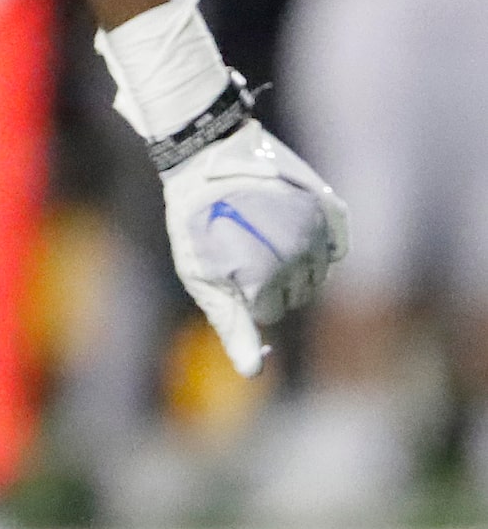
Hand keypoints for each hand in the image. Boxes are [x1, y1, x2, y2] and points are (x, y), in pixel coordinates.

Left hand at [163, 118, 348, 375]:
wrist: (209, 155)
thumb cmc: (196, 220)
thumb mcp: (200, 275)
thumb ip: (231, 326)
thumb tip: (252, 372)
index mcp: (265, 277)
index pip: (270, 313)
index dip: (243, 295)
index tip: (225, 267)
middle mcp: (300, 257)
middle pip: (297, 296)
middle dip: (270, 282)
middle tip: (241, 247)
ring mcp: (319, 232)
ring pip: (318, 275)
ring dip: (294, 266)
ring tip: (260, 235)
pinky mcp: (332, 210)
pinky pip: (334, 249)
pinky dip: (314, 244)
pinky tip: (285, 224)